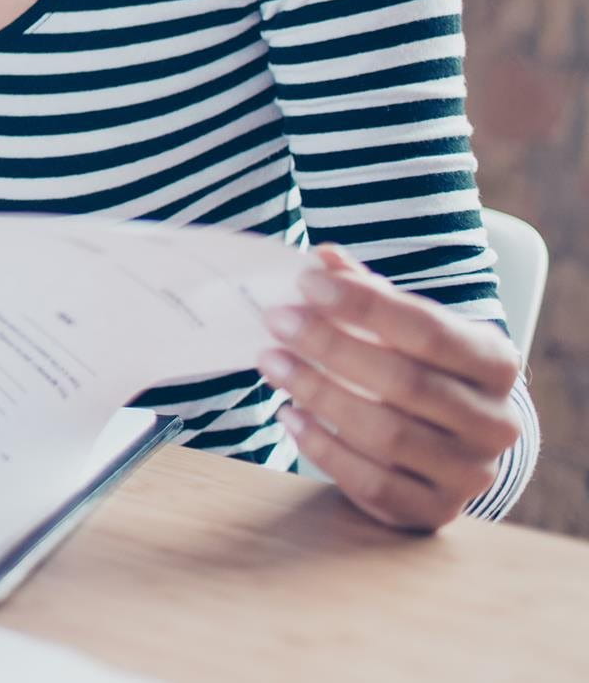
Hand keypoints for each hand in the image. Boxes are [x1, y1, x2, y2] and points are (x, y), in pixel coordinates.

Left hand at [258, 245, 524, 530]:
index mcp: (495, 363)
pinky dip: (322, 447)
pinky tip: (289, 415)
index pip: (430, 330)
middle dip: (331, 347)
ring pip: (387, 434)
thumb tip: (322, 259)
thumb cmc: (417, 367)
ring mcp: (469, 472)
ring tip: (272, 363)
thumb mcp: (402, 326)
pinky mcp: (434, 509)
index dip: (366, 305)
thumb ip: (365, 291)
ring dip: (318, 393)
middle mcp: (495, 422)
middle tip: (276, 322)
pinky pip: (372, 482)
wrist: (447, 441)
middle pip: (406, 383)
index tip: (306, 283)